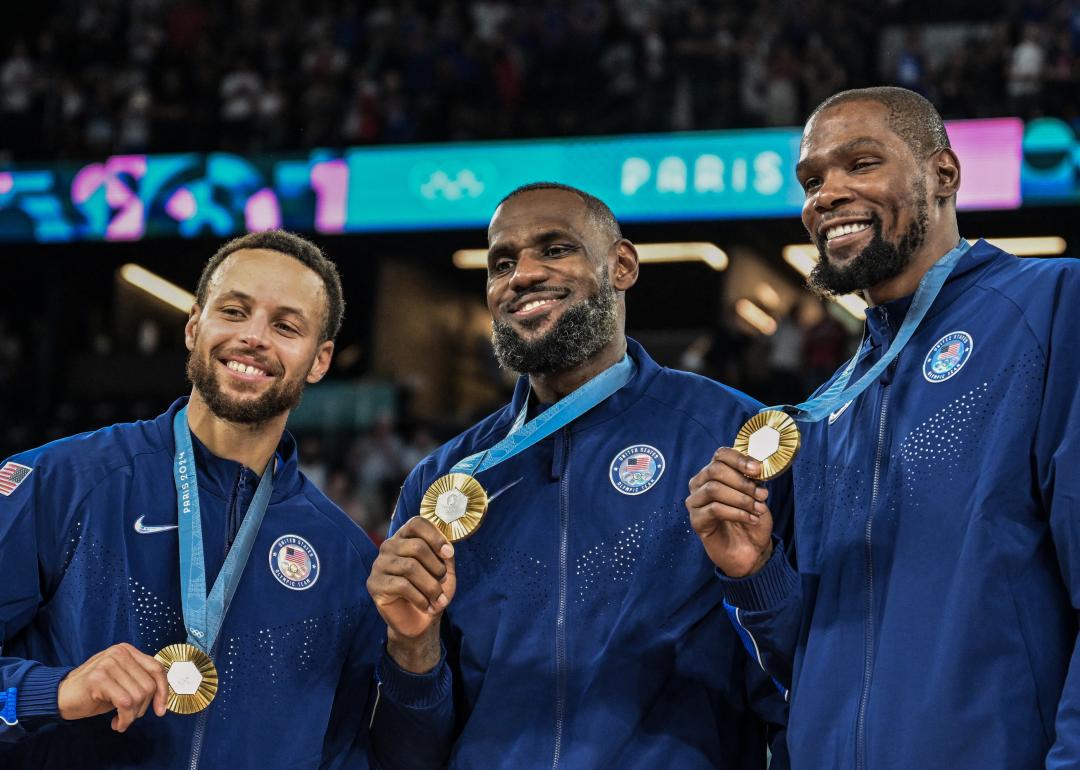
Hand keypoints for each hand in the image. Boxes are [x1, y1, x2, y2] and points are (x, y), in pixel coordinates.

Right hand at [57, 643, 167, 731]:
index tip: (161, 710)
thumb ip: (139, 681)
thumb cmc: (94, 692)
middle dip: (143, 708)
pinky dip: (125, 718)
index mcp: (127, 650)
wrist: (60, 696)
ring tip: (122, 720)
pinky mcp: (98, 679)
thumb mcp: (121, 681)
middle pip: (148, 685)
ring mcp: (108, 664)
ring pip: (138, 696)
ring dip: (132, 716)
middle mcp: (119, 653)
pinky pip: (124, 703)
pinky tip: (116, 723)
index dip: (163, 691)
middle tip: (129, 716)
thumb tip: (162, 698)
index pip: (156, 668)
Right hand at [367, 516, 455, 672]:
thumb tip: (446, 547)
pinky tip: (427, 606)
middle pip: (417, 546)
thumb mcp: (445, 569)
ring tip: (439, 599)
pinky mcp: (374, 584)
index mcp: (405, 537)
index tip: (449, 554)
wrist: (420, 621)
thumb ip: (445, 554)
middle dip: (436, 567)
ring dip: (431, 586)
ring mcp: (379, 564)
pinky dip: (420, 598)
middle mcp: (389, 546)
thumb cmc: (432, 590)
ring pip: (410, 567)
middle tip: (443, 582)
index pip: (417, 523)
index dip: (435, 537)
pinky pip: (401, 586)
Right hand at [686, 447, 774, 578]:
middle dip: (742, 482)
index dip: (739, 459)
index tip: (757, 470)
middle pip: (715, 470)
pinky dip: (737, 513)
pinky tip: (751, 519)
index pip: (720, 455)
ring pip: (714, 489)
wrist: (750, 550)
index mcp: (714, 473)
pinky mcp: (696, 520)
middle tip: (761, 494)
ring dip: (741, 498)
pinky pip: (714, 509)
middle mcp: (700, 484)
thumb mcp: (757, 495)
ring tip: (758, 508)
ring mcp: (695, 502)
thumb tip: (757, 467)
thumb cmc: (751, 519)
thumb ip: (754, 479)